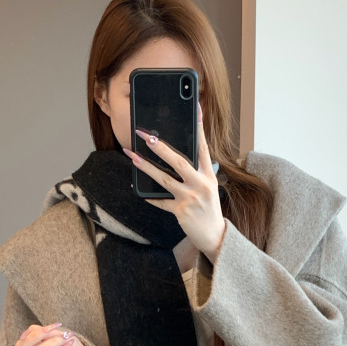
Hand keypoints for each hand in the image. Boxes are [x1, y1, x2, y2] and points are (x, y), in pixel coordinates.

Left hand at [123, 101, 226, 261]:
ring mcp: (191, 198)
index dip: (200, 128)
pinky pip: (161, 202)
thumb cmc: (208, 208)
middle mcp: (201, 184)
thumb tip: (173, 155)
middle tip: (146, 136)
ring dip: (146, 167)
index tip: (197, 109)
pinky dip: (149, 197)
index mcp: (209, 175)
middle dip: (161, 148)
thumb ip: (195, 172)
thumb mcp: (208, 186)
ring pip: (165, 179)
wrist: (214, 236)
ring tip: (132, 156)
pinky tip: (137, 189)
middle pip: (179, 161)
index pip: (203, 147)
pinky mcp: (181, 212)